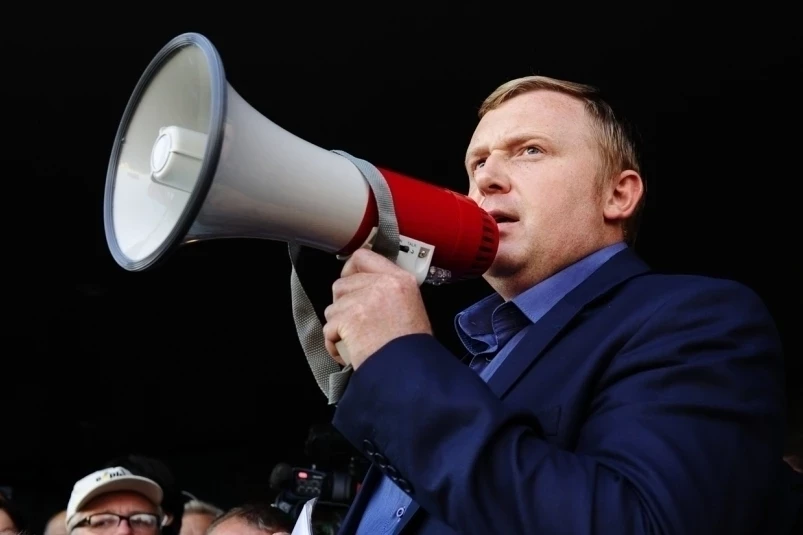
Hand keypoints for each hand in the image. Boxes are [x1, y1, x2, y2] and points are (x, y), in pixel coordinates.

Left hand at [323, 248, 432, 368]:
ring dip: (339, 325)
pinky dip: (334, 344)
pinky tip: (348, 352)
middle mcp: (381, 285)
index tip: (349, 282)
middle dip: (343, 305)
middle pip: (341, 285)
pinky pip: (329, 329)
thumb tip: (365, 290)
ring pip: (332, 308)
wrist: (410, 371)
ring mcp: (362, 301)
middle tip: (355, 321)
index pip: (363, 257)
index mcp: (400, 279)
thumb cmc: (413, 347)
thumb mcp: (412, 306)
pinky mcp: (347, 319)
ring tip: (355, 340)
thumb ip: (390, 291)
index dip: (350, 270)